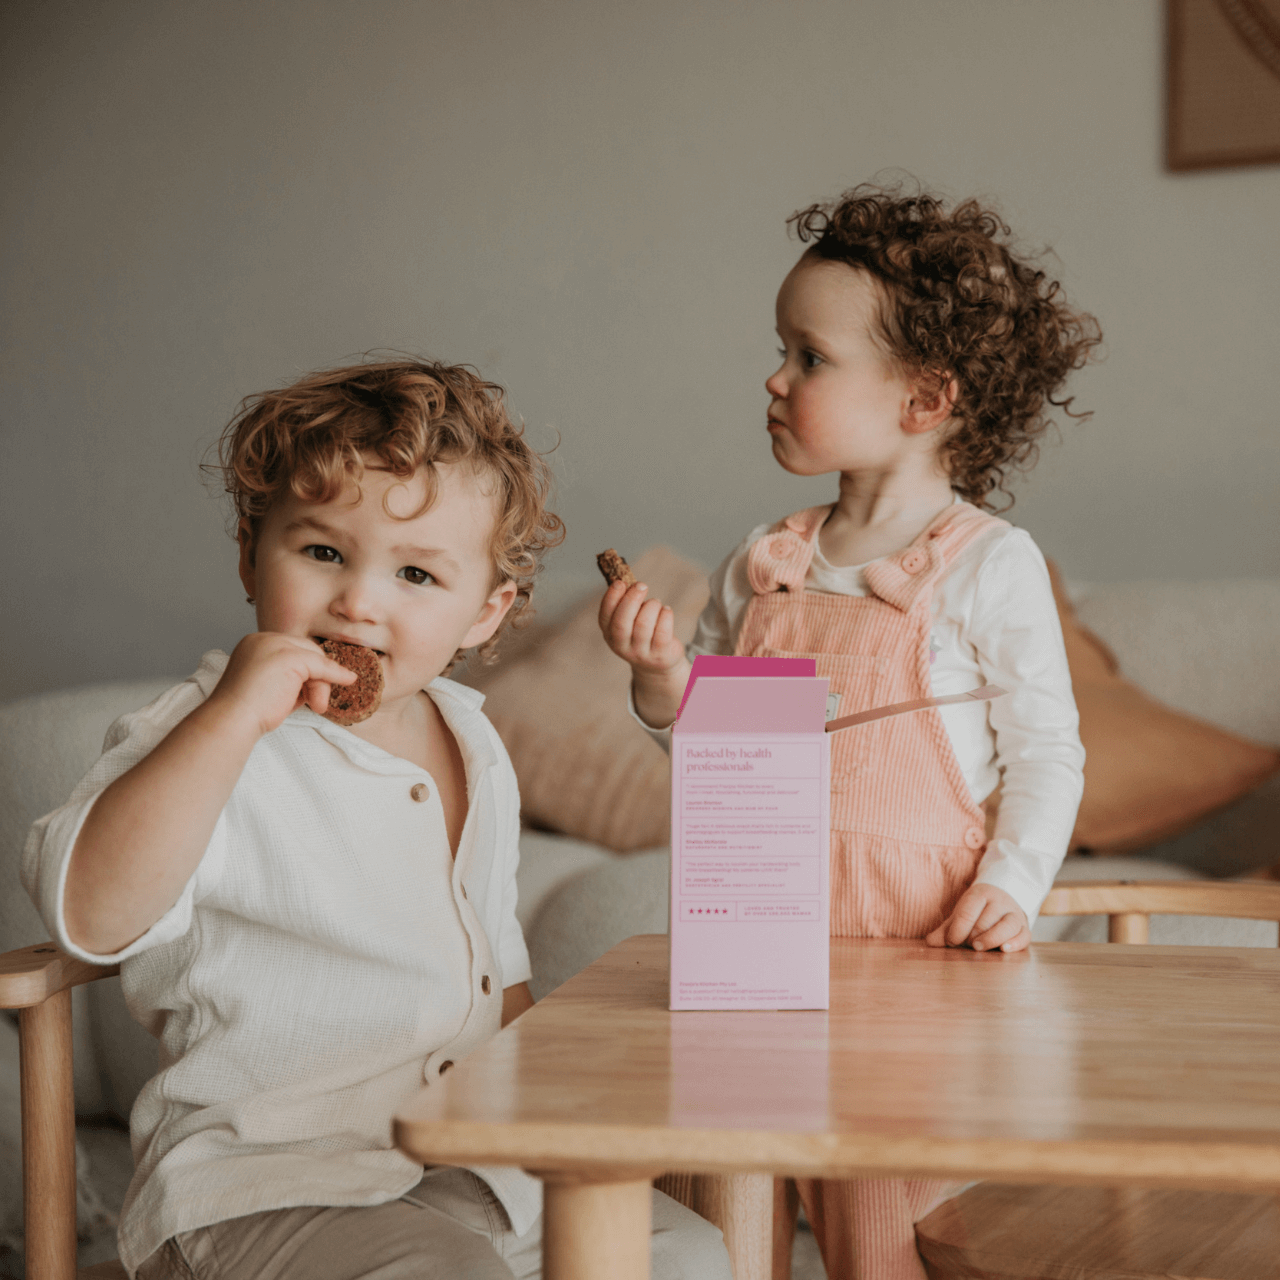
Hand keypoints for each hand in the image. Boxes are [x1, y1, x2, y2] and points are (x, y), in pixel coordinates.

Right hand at [207, 632, 357, 738]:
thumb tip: (318, 680)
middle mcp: (263, 639)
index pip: (292, 650)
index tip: (313, 690)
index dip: (307, 671)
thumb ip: (291, 679)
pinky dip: (335, 675)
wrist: (232, 720)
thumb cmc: (247, 713)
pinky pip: (321, 665)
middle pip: (306, 651)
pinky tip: (348, 680)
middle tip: (317, 703)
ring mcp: (275, 645)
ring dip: (320, 685)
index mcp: (254, 644)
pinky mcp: (290, 657)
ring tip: (316, 706)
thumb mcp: (271, 689)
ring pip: (314, 660)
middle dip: (316, 677)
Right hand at [598, 579, 690, 728]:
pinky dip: (665, 615)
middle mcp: (622, 646)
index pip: (605, 616)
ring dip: (652, 606)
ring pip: (644, 625)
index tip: (620, 582)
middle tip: (641, 585)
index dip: (611, 598)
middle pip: (622, 622)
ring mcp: (641, 653)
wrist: (657, 665)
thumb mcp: (629, 622)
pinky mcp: (660, 655)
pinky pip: (663, 632)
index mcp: (609, 634)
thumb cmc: (641, 634)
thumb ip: (625, 604)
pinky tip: (666, 611)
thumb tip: (624, 577)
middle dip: (631, 599)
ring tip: (656, 603)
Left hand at [925, 883, 1030, 952]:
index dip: (957, 930)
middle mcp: (999, 902)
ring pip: (1006, 927)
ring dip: (990, 940)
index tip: (951, 941)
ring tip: (978, 948)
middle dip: (972, 937)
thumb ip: (945, 929)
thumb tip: (930, 943)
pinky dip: (1015, 944)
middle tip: (966, 945)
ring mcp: (1014, 914)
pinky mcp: (1025, 927)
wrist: (1003, 899)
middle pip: (985, 922)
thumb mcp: (960, 914)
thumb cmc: (977, 911)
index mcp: (980, 894)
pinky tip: (1004, 950)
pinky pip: (1024, 936)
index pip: (967, 913)